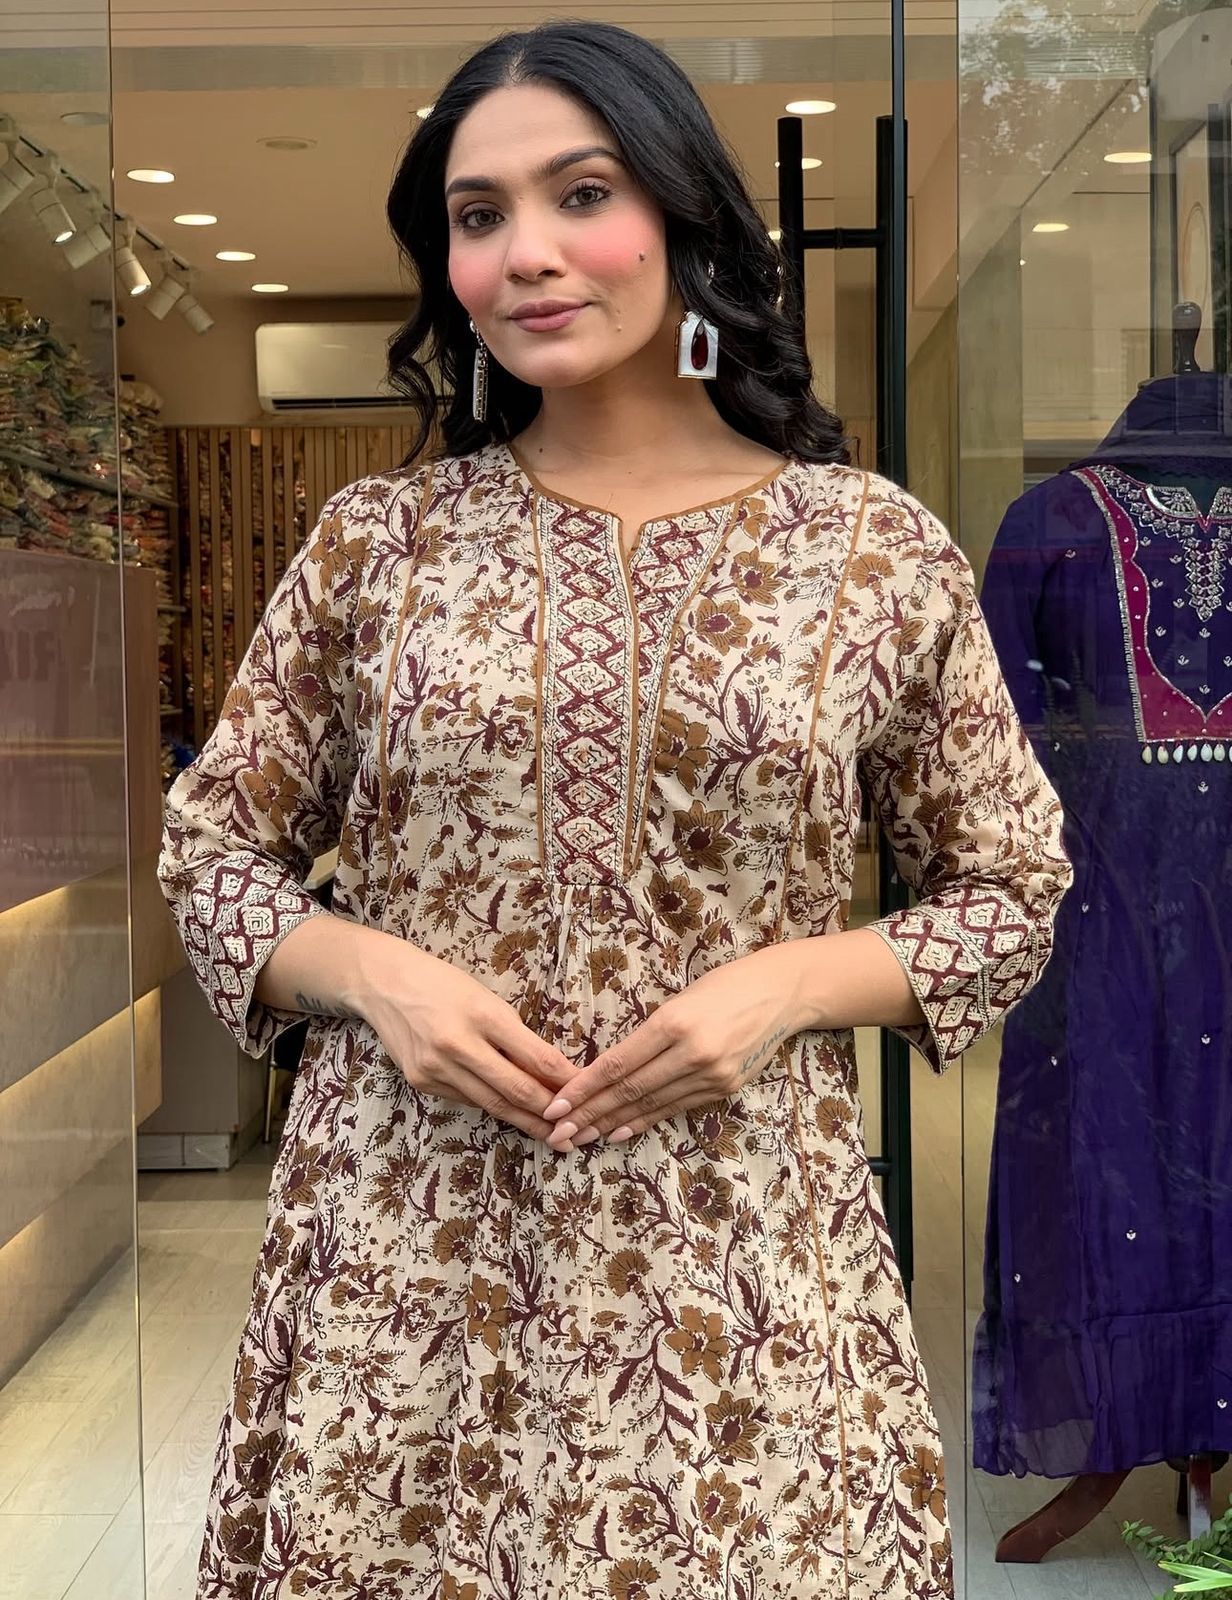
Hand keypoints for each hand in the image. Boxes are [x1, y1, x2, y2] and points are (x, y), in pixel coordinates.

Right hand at [357, 942, 581, 1148]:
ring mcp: (436, 1067)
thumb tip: (550, 1071)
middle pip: (516, 1089)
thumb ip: (514, 1035)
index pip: (536, 1058)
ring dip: (524, 1121)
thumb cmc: (443, 983)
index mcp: (483, 1014)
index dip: (565, 1081)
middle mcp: (458, 1044)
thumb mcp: (486, 997)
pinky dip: (492, 1107)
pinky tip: (511, 1115)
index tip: (588, 1093)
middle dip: (549, 1113)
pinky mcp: (421, 1082)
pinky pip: (466, 1100)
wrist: (383, 983)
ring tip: (551, 1133)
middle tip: (575, 1129)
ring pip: (492, 1104)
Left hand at [540, 946, 803, 1148]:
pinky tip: (620, 1132)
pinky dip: (645, 1121)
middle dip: (589, 1115)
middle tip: (558, 1134)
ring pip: (650, 1105)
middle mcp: (692, 1052)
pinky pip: (676, 1108)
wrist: (783, 993)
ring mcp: (712, 1074)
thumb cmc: (725, 985)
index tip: (556, 1106)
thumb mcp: (681, 998)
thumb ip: (649, 1033)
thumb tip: (610, 1068)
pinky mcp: (726, 1088)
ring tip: (581, 1138)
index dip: (584, 1089)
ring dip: (612, 1123)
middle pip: (629, 1091)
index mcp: (674, 1022)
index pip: (618, 1064)